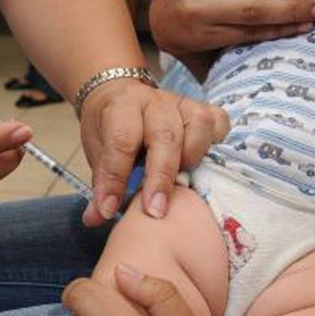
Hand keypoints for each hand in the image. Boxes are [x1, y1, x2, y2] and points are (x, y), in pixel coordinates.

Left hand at [78, 79, 228, 225]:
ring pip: (198, 126)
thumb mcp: (98, 152)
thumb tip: (95, 218)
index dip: (116, 179)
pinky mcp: (204, 108)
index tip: (109, 209)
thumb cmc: (111, 130)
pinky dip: (214, 145)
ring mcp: (182, 102)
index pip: (121, 142)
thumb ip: (101, 183)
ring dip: (191, 159)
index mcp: (121, 107)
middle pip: (165, 137)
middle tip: (155, 211)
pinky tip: (202, 163)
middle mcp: (154, 101)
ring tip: (180, 180)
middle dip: (161, 178)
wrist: (120, 97)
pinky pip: (219, 123)